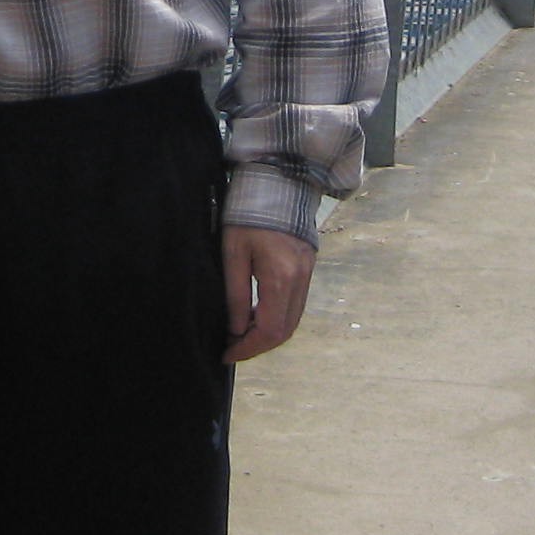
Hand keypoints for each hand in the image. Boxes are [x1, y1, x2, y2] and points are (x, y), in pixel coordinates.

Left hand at [221, 225, 316, 362]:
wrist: (279, 181)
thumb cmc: (248, 213)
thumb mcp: (233, 252)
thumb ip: (236, 294)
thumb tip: (236, 330)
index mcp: (281, 277)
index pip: (270, 330)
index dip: (248, 348)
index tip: (227, 353)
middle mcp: (300, 280)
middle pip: (285, 331)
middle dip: (259, 345)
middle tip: (233, 347)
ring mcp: (308, 274)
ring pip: (293, 320)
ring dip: (269, 333)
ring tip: (242, 333)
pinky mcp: (308, 267)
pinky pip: (296, 305)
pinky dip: (277, 318)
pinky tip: (257, 314)